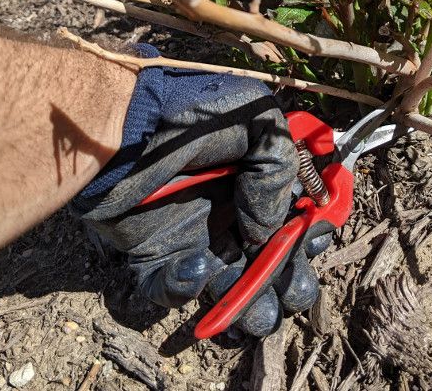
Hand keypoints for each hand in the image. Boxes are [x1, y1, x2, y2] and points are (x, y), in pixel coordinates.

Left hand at [72, 44, 329, 335]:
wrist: (121, 123)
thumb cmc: (190, 114)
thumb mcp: (255, 119)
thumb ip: (279, 169)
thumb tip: (265, 231)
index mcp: (256, 187)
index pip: (292, 224)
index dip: (307, 240)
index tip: (310, 242)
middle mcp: (229, 217)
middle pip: (267, 266)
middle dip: (285, 286)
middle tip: (289, 294)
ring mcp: (192, 238)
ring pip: (227, 289)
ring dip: (247, 307)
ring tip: (258, 316)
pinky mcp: (153, 255)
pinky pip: (170, 288)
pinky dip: (185, 288)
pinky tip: (195, 268)